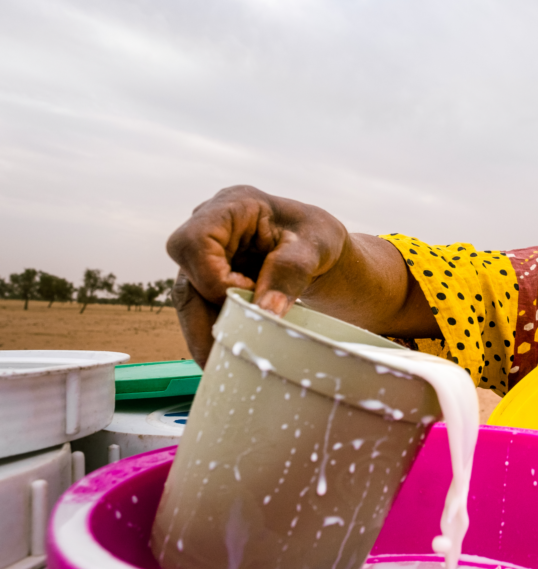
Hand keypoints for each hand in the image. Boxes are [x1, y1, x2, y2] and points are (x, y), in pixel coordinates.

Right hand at [167, 186, 346, 365]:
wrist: (320, 250)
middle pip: (186, 275)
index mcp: (233, 205)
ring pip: (189, 299)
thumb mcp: (315, 248)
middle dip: (203, 318)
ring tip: (225, 363)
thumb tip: (266, 312)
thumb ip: (290, 273)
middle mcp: (210, 228)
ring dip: (205, 332)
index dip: (211, 276)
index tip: (246, 295)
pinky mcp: (209, 278)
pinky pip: (202, 309)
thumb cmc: (318, 237)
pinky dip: (214, 331)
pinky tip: (229, 353)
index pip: (196, 241)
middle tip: (223, 356)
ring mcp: (206, 255)